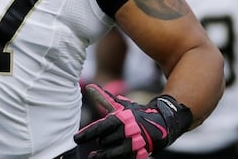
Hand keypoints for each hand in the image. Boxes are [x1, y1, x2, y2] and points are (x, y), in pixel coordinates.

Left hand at [74, 83, 192, 158]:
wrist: (162, 124)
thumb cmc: (136, 114)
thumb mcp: (121, 105)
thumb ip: (104, 98)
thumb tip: (89, 86)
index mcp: (122, 118)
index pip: (101, 127)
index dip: (87, 134)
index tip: (76, 139)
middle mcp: (128, 131)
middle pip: (105, 141)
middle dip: (101, 141)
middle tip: (100, 141)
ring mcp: (134, 144)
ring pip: (112, 153)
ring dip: (102, 155)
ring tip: (94, 157)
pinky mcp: (140, 154)